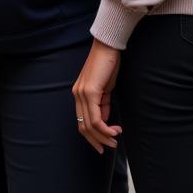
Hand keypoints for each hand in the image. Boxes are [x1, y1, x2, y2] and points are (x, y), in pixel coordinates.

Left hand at [72, 39, 122, 153]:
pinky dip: (105, 128)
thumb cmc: (108, 64)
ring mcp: (82, 94)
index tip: (105, 143)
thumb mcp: (105, 88)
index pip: (82, 121)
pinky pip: (95, 118)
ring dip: (103, 137)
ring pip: (89, 125)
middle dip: (97, 141)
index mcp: (79, 93)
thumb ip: (102, 104)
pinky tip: (114, 130)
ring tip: (115, 140)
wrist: (108, 46)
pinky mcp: (90, 92)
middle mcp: (77, 95)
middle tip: (110, 147)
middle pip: (84, 127)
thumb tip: (104, 119)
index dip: (93, 136)